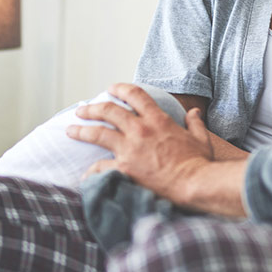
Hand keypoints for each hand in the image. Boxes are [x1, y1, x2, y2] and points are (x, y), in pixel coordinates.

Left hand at [67, 83, 214, 203]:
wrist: (194, 184)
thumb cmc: (199, 162)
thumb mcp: (200, 138)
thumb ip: (195, 123)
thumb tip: (194, 112)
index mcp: (158, 120)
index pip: (134, 94)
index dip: (120, 88)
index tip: (110, 88)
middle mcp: (140, 130)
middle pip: (108, 111)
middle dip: (92, 108)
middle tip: (81, 110)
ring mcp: (130, 149)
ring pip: (97, 133)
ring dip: (81, 130)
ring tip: (70, 130)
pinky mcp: (124, 168)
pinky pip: (100, 167)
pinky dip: (90, 170)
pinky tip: (84, 173)